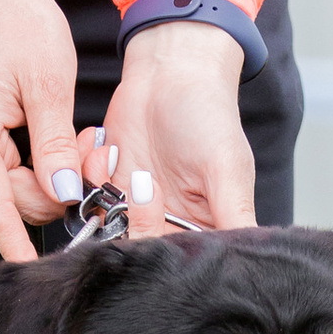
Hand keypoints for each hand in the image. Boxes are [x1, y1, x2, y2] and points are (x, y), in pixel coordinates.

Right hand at [0, 0, 94, 263]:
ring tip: (77, 138)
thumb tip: (63, 193)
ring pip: (10, 187)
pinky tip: (54, 138)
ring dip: (47, 175)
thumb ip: (55, 147)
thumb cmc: (20, 26)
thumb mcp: (49, 86)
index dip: (17, 244)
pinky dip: (34, 164)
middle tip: (92, 152)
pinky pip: (5, 170)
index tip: (38, 275)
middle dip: (54, 189)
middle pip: (10, 199)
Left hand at [102, 19, 253, 240]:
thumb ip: (234, 217)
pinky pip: (83, 197)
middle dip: (132, 218)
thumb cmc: (209, 114)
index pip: (180, 261)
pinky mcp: (106, 183)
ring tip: (115, 154)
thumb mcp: (227, 169)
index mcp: (204, 227)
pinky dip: (86, 172)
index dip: (162, 246)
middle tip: (142, 179)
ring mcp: (133, 205)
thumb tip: (248, 264)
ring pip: (104, 226)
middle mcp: (168, 222)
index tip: (158, 208)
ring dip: (102, 193)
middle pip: (138, 250)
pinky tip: (102, 145)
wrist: (172, 69)